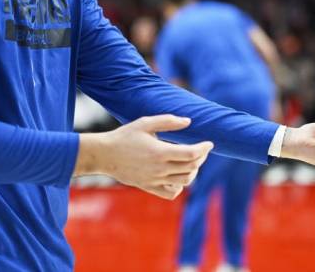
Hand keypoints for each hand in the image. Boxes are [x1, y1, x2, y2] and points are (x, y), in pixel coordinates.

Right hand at [75, 115, 212, 199]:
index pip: (191, 154)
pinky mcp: (149, 187)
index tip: (210, 143)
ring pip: (185, 181)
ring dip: (194, 171)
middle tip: (202, 149)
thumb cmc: (125, 136)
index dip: (204, 148)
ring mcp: (155, 180)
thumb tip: (188, 122)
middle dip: (201, 157)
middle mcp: (159, 169)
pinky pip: (171, 192)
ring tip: (192, 161)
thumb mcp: (146, 123)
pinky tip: (178, 175)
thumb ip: (168, 121)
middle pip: (191, 167)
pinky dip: (180, 186)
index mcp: (160, 152)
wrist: (105, 155)